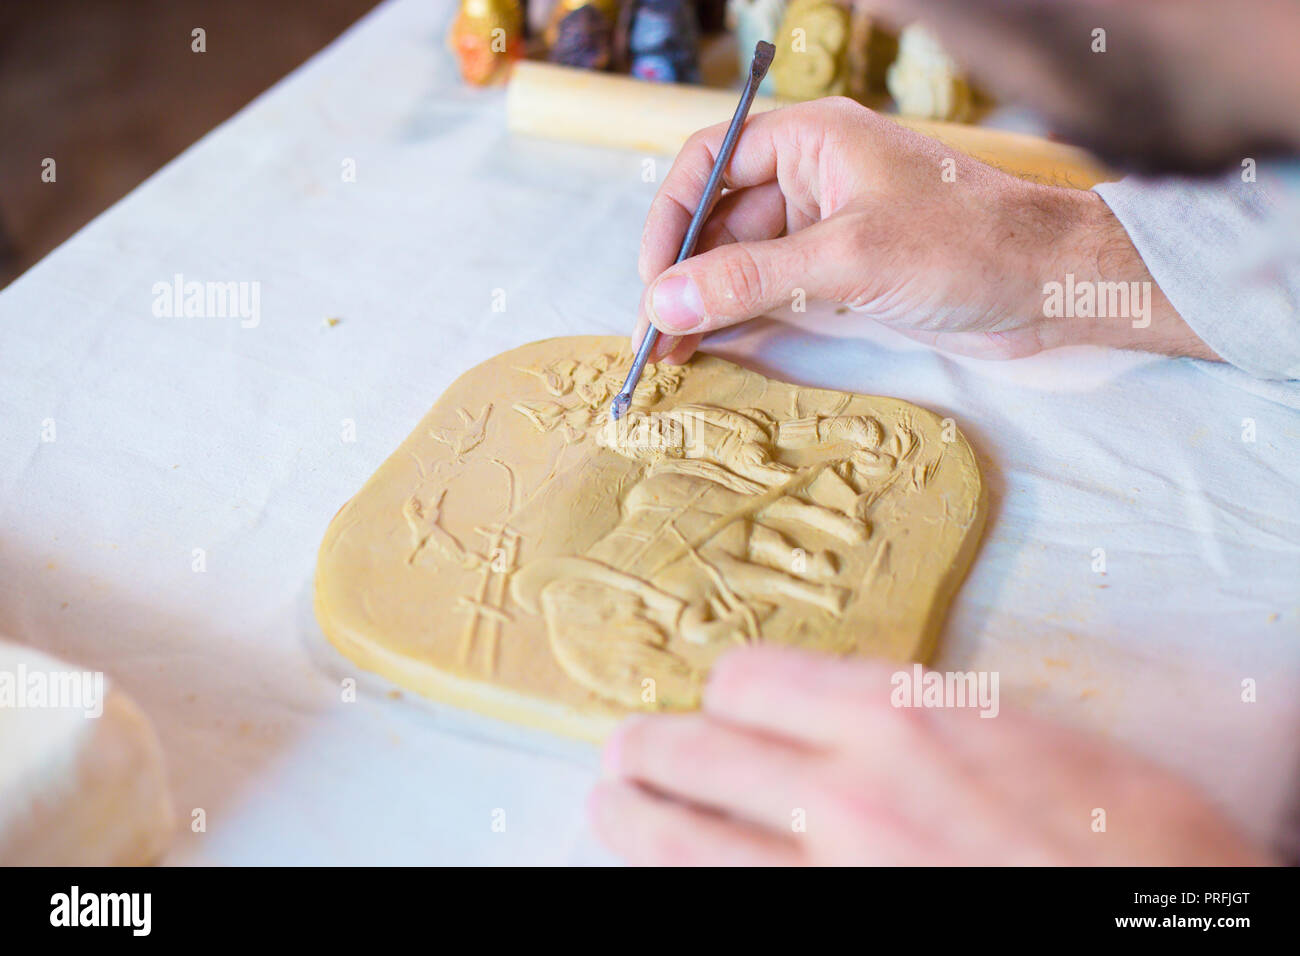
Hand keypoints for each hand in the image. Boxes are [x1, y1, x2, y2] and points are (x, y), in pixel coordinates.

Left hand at [588, 646, 1266, 864]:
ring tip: (609, 804)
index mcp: (900, 718)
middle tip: (630, 751)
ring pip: (673, 839)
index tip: (727, 704)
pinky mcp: (812, 931)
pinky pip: (711, 901)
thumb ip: (937, 717)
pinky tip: (668, 875)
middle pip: (692, 750)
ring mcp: (820, 875)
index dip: (730, 693)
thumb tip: (873, 709)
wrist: (1159, 921)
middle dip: (653, 747)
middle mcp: (844, 792)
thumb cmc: (1134, 844)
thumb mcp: (1041, 741)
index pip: (749, 680)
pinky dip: (680, 880)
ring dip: (632, 816)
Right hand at [633, 97, 1216, 363]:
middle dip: (682, 274)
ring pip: (742, 262)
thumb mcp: (848, 257)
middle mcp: (813, 177)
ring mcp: (827, 228)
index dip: (672, 217)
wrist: (1052, 287)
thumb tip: (663, 302)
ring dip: (704, 304)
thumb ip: (751, 278)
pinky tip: (710, 349)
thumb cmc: (967, 244)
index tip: (653, 278)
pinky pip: (772, 292)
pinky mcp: (843, 276)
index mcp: (813, 140)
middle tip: (651, 335)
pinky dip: (740, 319)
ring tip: (668, 354)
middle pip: (719, 219)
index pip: (712, 162)